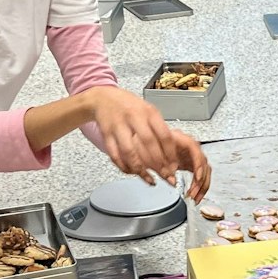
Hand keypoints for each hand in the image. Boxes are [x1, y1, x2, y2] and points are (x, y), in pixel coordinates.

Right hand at [83, 86, 214, 199]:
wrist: (103, 98)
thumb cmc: (129, 106)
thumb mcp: (148, 111)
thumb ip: (159, 129)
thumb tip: (172, 154)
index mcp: (149, 112)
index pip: (164, 135)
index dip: (171, 154)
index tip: (174, 167)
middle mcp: (134, 117)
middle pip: (149, 145)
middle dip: (159, 165)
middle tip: (166, 177)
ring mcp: (119, 126)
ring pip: (130, 152)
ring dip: (141, 170)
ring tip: (150, 180)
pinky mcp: (106, 134)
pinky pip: (115, 155)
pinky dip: (125, 167)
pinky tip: (133, 173)